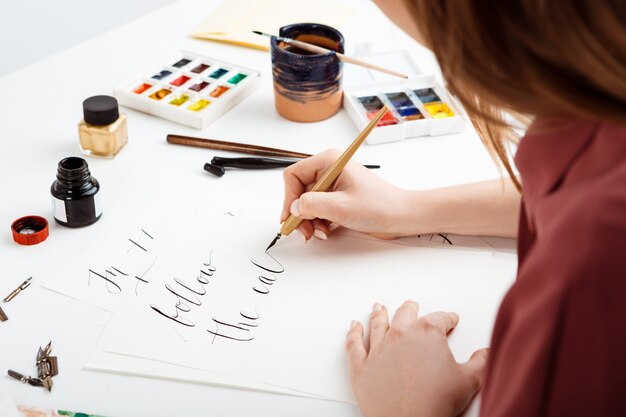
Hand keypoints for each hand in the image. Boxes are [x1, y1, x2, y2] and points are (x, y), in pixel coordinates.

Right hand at [281, 149, 411, 239]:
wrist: (401, 217)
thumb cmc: (379, 206)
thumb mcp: (340, 207)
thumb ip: (312, 205)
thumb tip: (294, 208)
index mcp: (329, 162)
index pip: (294, 175)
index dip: (289, 197)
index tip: (291, 216)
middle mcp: (329, 170)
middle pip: (299, 191)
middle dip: (300, 213)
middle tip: (304, 231)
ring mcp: (334, 184)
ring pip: (307, 203)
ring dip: (309, 220)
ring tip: (319, 232)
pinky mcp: (338, 197)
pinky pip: (318, 209)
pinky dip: (318, 222)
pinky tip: (327, 230)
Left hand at [347, 301, 487, 416]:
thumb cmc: (435, 403)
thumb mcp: (469, 381)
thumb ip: (480, 362)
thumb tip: (486, 353)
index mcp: (427, 333)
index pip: (441, 318)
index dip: (448, 319)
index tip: (450, 319)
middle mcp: (400, 334)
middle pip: (406, 314)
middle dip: (411, 309)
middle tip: (413, 306)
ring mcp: (378, 349)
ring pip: (378, 324)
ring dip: (380, 314)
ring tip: (379, 307)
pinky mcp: (361, 365)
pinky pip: (354, 344)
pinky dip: (353, 333)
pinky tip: (354, 326)